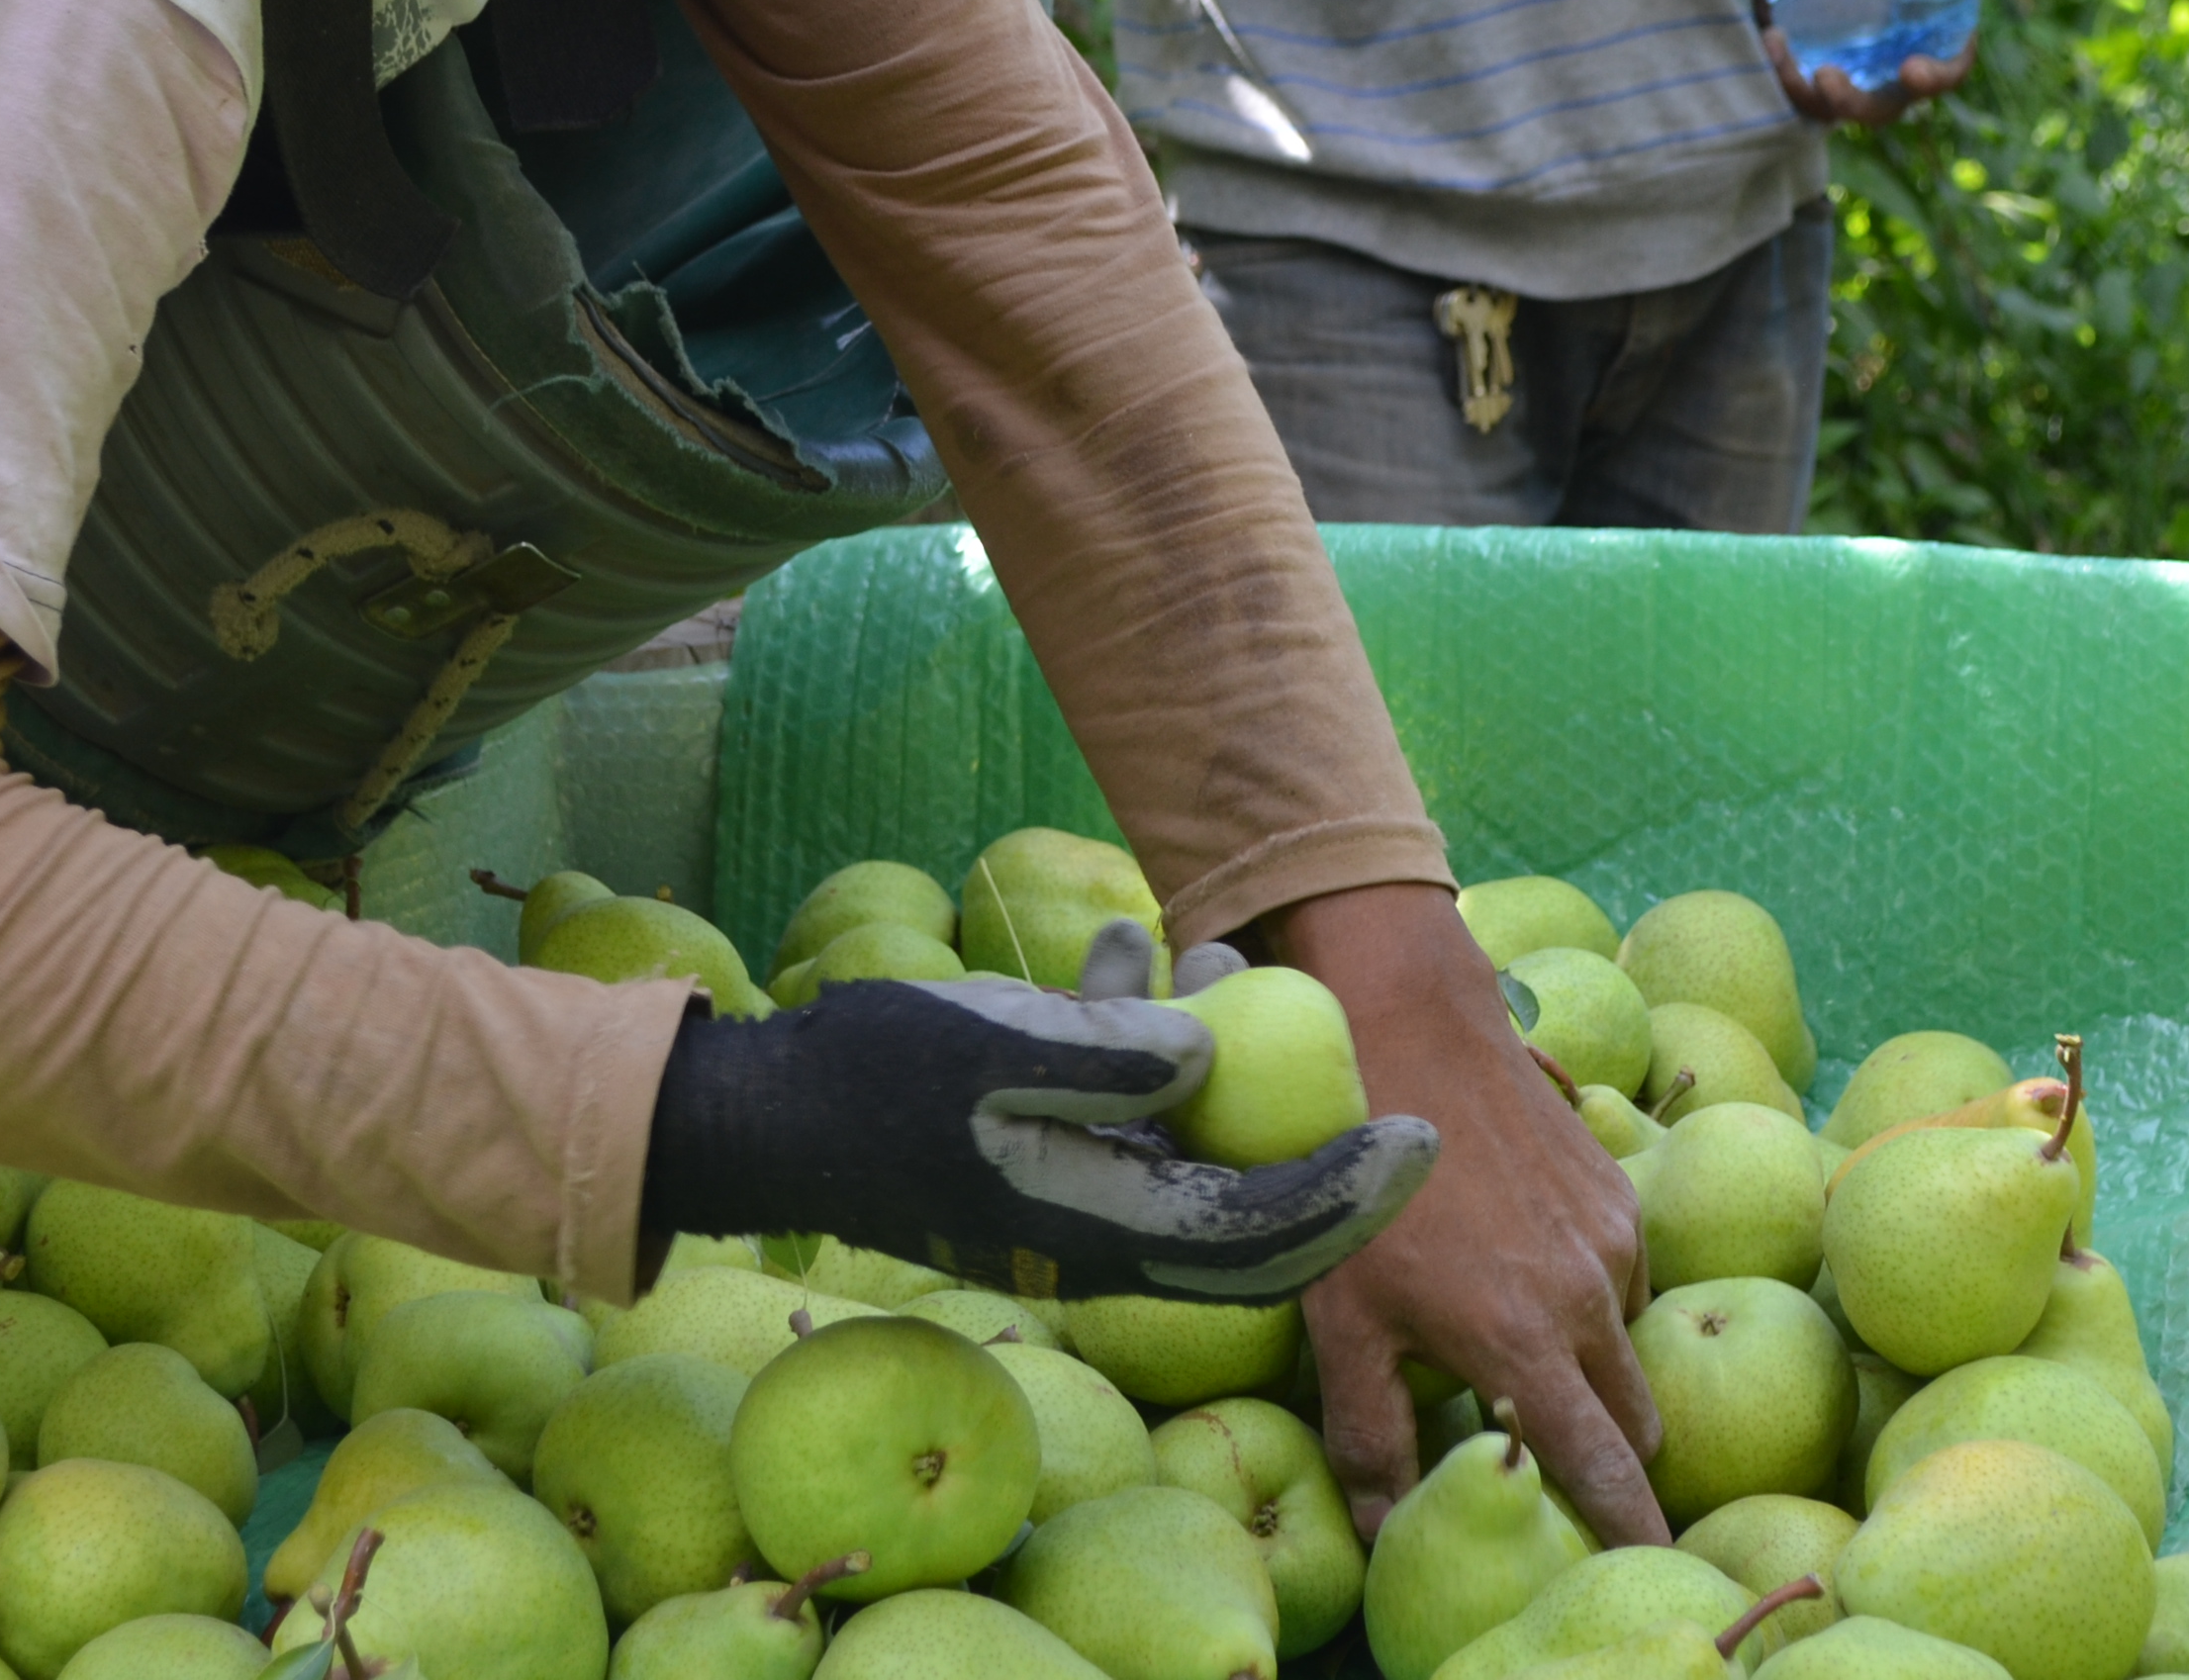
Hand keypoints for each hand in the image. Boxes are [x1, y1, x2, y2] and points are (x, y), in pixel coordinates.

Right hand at [635, 925, 1438, 1303]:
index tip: (1419, 1135)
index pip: (1266, 1239)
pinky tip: (1132, 949)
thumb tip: (1209, 1051)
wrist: (768, 1116)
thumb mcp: (992, 1045)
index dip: (1353, 1194)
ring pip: (1190, 1151)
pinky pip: (1126, 1116)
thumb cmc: (875, 1077)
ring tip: (1213, 953)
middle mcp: (1102, 1232)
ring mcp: (1072, 1201)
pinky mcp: (1042, 1161)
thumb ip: (1108, 1051)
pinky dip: (1144, 1040)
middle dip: (1314, 1140)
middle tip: (1368, 1067)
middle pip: (1253, 1216)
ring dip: (1219, 1060)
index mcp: (1104, 1227)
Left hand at [1260, 883, 1667, 1547]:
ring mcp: (1613, 1239)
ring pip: (1631, 1346)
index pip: (1608, 1473)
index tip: (1644, 1569)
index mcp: (1525, 1344)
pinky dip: (1592, 1300)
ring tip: (1528, 1360)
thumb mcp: (1340, 1322)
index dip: (1630, 1531)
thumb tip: (1384, 1534)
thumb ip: (1371, 1438)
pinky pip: (1626, 1277)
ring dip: (1598, 1373)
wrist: (1404, 1031)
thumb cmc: (1354, 1185)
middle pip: (1638, 1423)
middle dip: (1616, 1463)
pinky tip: (1524, 1271)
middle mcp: (1590, 1298)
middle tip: (1569, 1476)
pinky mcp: (1617, 1190)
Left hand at [1769, 0, 2004, 126]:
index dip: (1934, 79)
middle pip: (1880, 109)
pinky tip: (1770, 38)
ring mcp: (1848, 76)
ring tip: (1780, 49)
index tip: (1911, 70)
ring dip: (1803, 90)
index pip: (1945, 75)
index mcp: (1936, 45)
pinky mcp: (1807, 69)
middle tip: (1827, 78)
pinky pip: (1792, 87)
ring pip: (1827, 107)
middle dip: (1854, 103)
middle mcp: (1891, 73)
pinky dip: (1778, 69)